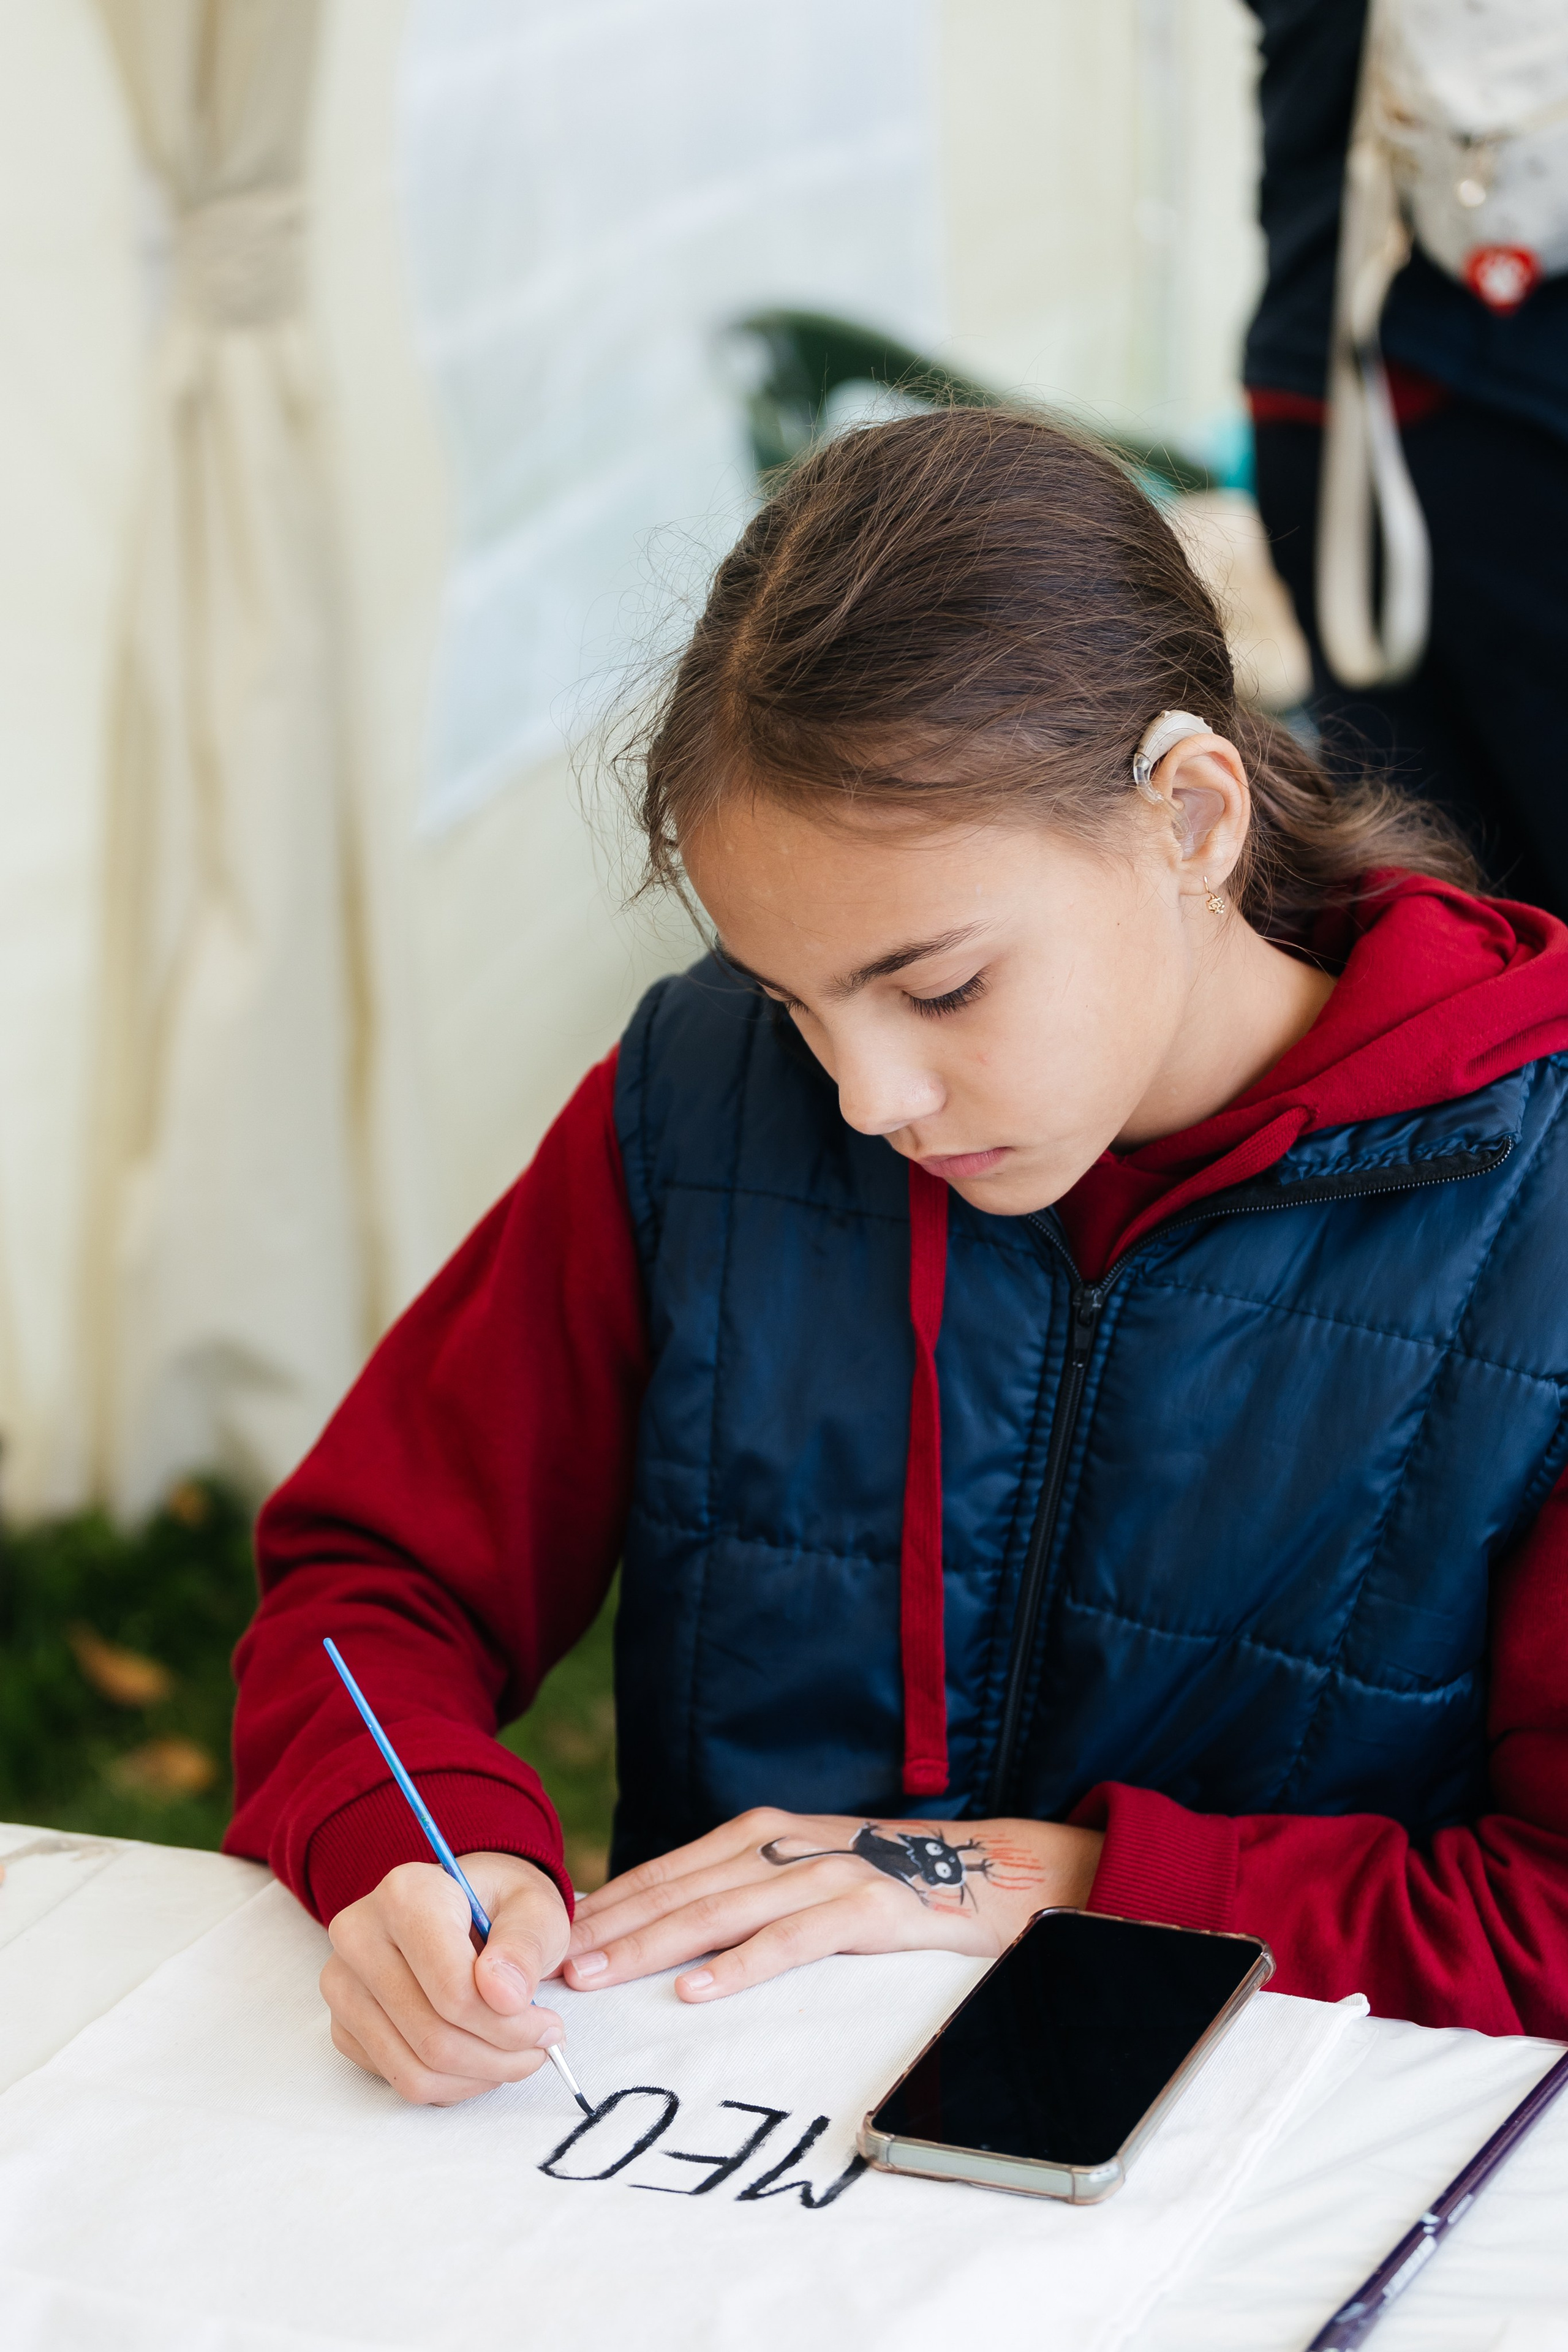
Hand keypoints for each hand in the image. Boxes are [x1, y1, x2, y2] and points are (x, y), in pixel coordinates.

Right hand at [322, 1851, 570, 2104]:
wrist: (462, 1908)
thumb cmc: (500, 1905)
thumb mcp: (535, 1908)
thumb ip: (525, 1945)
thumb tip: (505, 1996)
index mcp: (406, 1894)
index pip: (453, 1991)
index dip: (510, 2025)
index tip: (550, 2026)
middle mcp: (360, 1936)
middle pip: (434, 2037)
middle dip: (500, 2056)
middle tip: (543, 2048)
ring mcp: (344, 1984)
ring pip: (415, 2069)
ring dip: (479, 2076)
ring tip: (518, 2056)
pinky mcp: (344, 2025)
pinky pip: (399, 2079)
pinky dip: (451, 2083)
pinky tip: (480, 2054)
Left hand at [564, 1809, 1103, 2002]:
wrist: (990, 1872)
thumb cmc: (880, 1883)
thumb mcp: (796, 1876)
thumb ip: (730, 1891)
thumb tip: (639, 1925)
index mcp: (757, 1834)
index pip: (663, 1871)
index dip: (604, 1903)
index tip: (548, 1936)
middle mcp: (781, 1844)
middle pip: (678, 1891)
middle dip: (609, 1928)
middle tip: (549, 1963)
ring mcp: (824, 1872)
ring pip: (719, 1911)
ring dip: (652, 1944)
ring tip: (597, 1974)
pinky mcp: (867, 1907)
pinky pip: (793, 1939)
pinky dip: (742, 1963)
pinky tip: (698, 1989)